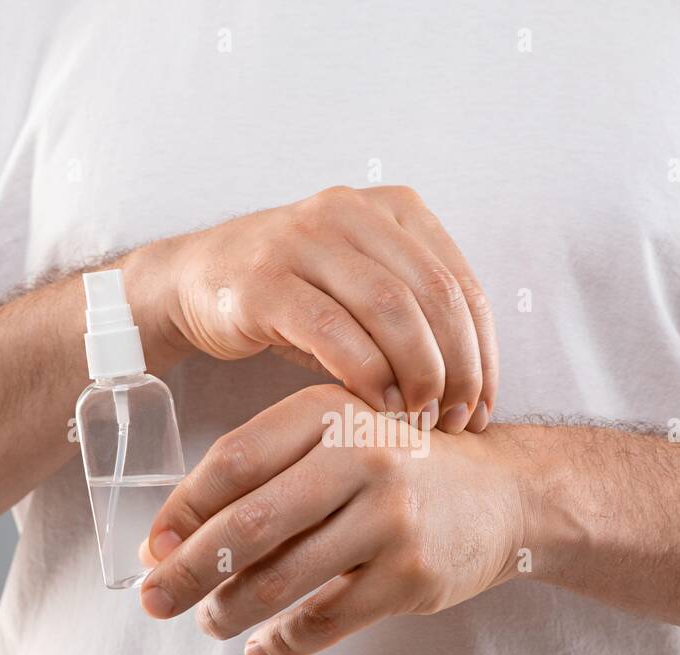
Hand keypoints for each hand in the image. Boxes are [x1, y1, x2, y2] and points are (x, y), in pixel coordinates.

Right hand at [134, 185, 496, 432]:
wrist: (196, 281)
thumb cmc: (296, 297)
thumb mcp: (365, 292)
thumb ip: (419, 317)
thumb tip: (477, 388)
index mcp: (394, 208)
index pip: (463, 284)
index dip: (483, 353)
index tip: (483, 407)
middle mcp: (352, 212)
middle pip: (435, 296)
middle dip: (458, 369)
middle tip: (457, 421)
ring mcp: (304, 240)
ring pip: (391, 309)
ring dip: (418, 374)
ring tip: (422, 419)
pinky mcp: (264, 279)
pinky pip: (332, 331)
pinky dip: (366, 374)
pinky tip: (378, 407)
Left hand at [138, 385, 528, 654]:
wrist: (505, 492)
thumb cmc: (399, 465)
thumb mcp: (340, 436)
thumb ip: (269, 471)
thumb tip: (171, 539)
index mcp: (330, 411)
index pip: (234, 460)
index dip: (182, 509)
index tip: (151, 547)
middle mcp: (363, 456)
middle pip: (249, 524)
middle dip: (188, 571)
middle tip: (153, 600)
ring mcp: (391, 519)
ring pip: (282, 580)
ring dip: (229, 610)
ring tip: (209, 620)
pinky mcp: (412, 576)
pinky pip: (325, 621)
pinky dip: (283, 642)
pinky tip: (262, 646)